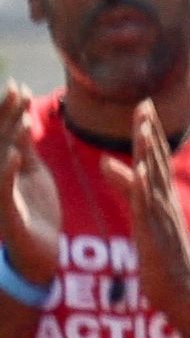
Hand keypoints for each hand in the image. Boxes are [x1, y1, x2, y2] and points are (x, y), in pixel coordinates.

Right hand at [0, 87, 57, 292]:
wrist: (39, 253)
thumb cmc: (34, 211)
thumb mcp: (33, 173)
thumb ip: (26, 148)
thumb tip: (24, 116)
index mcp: (3, 168)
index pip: (2, 134)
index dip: (6, 110)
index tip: (18, 84)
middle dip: (5, 116)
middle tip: (18, 89)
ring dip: (8, 139)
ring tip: (23, 117)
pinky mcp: (6, 217)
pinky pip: (3, 192)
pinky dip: (8, 172)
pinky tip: (17, 156)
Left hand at [103, 103, 189, 316]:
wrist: (183, 288)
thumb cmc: (162, 257)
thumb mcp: (142, 218)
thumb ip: (128, 189)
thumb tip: (109, 164)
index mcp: (163, 197)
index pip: (155, 158)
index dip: (149, 133)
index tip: (144, 106)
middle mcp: (165, 199)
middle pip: (157, 159)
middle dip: (149, 131)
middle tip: (144, 103)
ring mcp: (162, 213)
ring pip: (154, 175)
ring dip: (148, 150)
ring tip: (142, 125)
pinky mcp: (154, 229)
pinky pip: (146, 203)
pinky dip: (141, 184)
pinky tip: (134, 168)